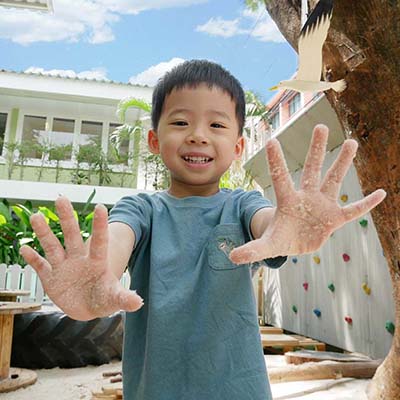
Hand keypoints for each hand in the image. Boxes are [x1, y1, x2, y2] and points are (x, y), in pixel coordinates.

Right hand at [20, 196, 142, 319]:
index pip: (100, 241)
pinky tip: (24, 248)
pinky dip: (32, 258)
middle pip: (72, 235)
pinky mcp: (51, 277)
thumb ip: (124, 297)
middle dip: (67, 218)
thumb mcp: (114, 298)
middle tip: (61, 198)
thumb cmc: (104, 298)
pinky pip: (40, 265)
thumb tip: (139, 302)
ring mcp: (64, 266)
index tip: (101, 206)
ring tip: (36, 216)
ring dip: (44, 232)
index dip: (100, 225)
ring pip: (53, 246)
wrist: (88, 306)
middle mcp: (79, 259)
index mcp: (96, 262)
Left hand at [230, 124, 385, 263]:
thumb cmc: (279, 237)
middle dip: (316, 150)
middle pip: (311, 170)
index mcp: (287, 201)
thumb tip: (231, 257)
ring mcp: (322, 206)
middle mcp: (306, 197)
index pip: (280, 178)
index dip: (276, 162)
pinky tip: (381, 193)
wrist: (294, 242)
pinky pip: (353, 210)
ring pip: (333, 180)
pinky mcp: (334, 218)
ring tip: (352, 142)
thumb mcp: (265, 245)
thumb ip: (251, 249)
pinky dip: (366, 204)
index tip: (271, 140)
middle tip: (321, 126)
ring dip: (342, 163)